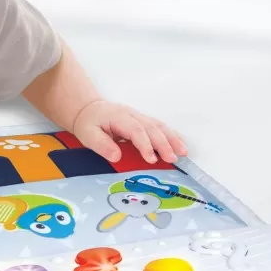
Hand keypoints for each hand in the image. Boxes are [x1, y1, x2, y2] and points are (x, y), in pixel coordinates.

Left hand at [73, 99, 187, 164]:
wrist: (90, 110)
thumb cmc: (90, 123)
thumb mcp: (88, 134)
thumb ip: (101, 145)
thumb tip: (116, 156)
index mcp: (119, 117)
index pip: (136, 130)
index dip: (145, 145)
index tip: (151, 159)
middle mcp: (132, 115)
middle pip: (152, 128)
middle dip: (164, 143)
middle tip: (172, 158)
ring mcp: (140, 117)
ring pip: (159, 126)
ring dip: (172, 139)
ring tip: (183, 152)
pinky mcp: (144, 122)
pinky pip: (160, 128)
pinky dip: (171, 136)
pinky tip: (179, 145)